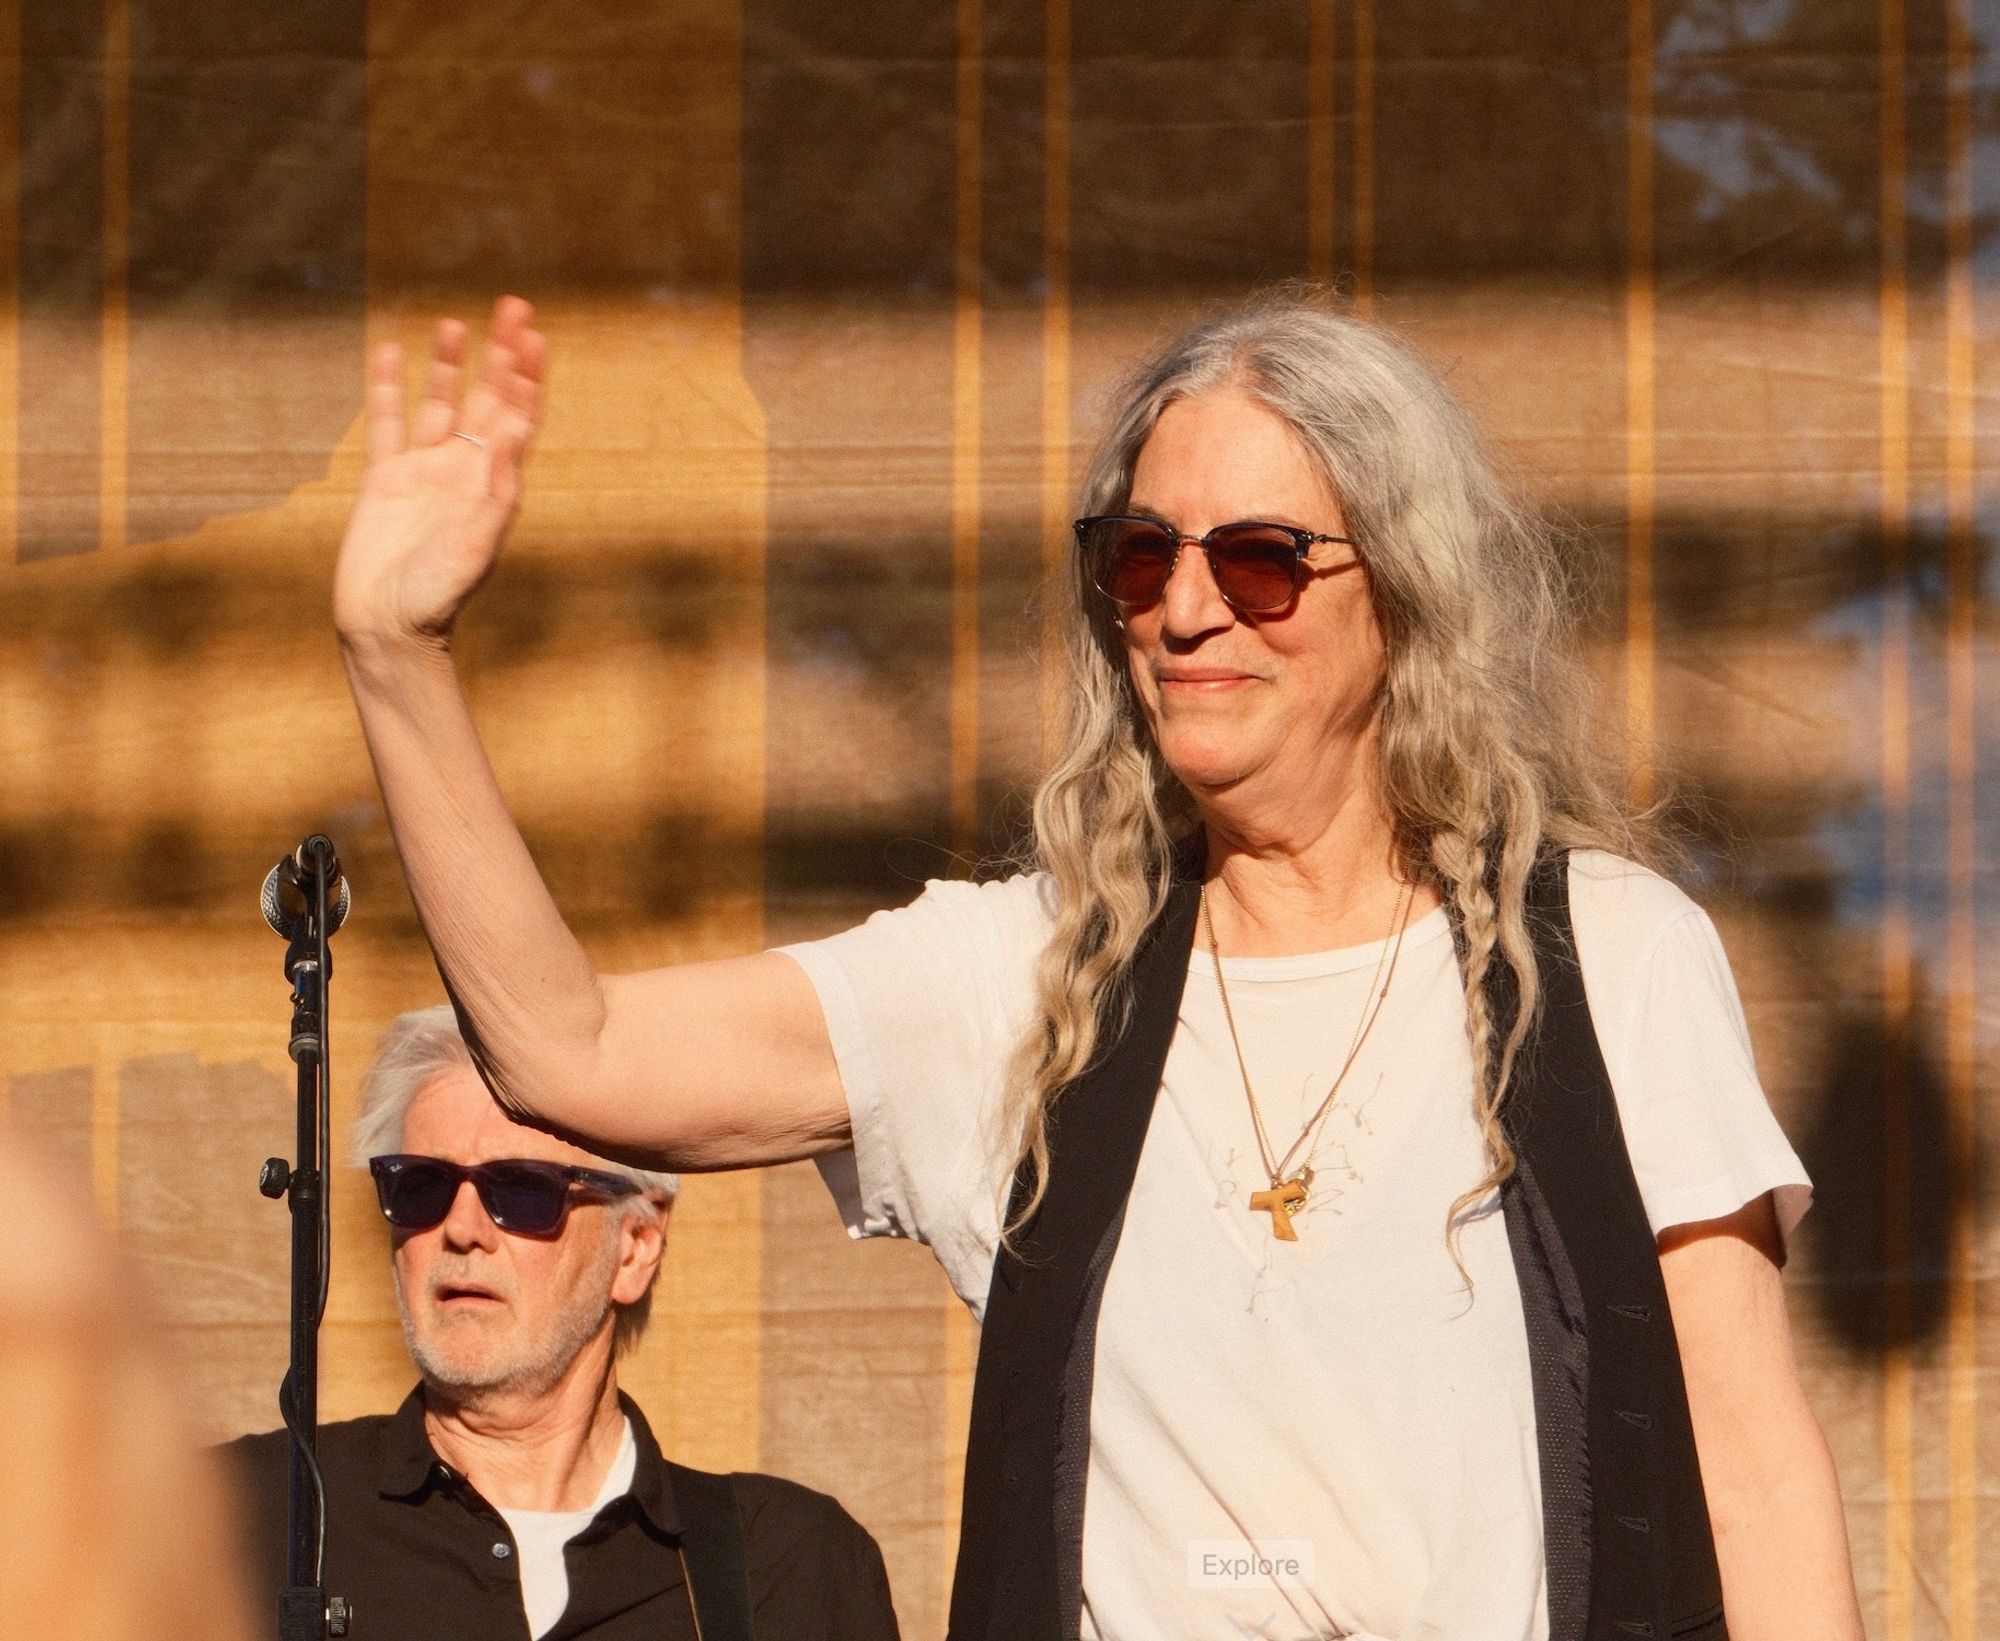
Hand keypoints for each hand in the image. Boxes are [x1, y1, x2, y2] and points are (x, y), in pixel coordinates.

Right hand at [333, 295, 545, 649]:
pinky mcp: (385, 480)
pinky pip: (387, 423)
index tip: (534, 335)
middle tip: (514, 305)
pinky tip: (388, 350)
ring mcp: (423, 473)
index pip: (517, 419)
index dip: (527, 378)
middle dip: (501, 355)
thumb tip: (514, 427)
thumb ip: (495, 484)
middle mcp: (463, 472)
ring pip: (439, 404)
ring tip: (457, 323)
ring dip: (450, 365)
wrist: (389, 626)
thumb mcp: (475, 540)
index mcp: (494, 486)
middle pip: (486, 399)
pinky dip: (387, 387)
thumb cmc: (438, 595)